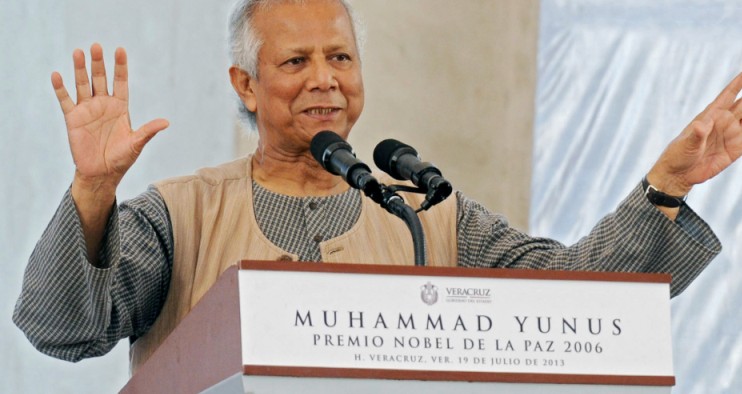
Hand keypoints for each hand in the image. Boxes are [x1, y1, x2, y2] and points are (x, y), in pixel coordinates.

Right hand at [52, 43, 168, 190]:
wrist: (102, 174)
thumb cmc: (121, 158)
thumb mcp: (136, 144)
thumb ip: (148, 131)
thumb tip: (166, 122)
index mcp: (120, 107)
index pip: (121, 82)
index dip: (120, 67)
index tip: (120, 50)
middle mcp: (103, 104)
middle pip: (100, 79)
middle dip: (99, 63)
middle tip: (96, 46)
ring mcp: (87, 110)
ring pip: (82, 84)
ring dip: (80, 69)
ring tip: (78, 53)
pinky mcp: (73, 119)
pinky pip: (65, 100)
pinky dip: (60, 88)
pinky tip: (57, 75)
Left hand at [648, 72, 741, 196]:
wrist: (679, 174)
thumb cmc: (678, 154)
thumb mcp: (686, 144)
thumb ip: (696, 134)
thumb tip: (701, 125)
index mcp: (711, 116)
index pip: (728, 95)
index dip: (738, 83)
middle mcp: (724, 122)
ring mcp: (731, 135)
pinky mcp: (735, 149)